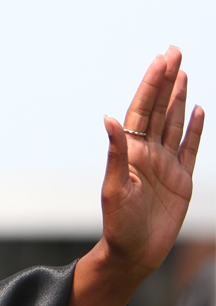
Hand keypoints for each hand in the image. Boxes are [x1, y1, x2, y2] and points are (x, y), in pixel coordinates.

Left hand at [101, 46, 203, 278]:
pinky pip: (189, 148)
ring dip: (178, 98)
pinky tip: (197, 110)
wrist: (135, 253)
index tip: (161, 59)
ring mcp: (165, 164)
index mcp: (131, 151)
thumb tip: (108, 118)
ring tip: (183, 72)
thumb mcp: (114, 187)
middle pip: (159, 108)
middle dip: (166, 80)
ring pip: (173, 122)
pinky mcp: (181, 180)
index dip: (152, 83)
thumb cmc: (119, 224)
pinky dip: (194, 129)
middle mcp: (148, 152)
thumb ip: (115, 153)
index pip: (142, 109)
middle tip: (174, 51)